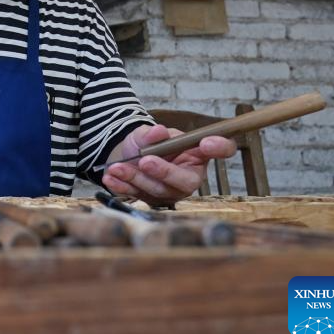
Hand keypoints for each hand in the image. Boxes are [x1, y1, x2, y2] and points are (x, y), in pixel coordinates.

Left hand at [102, 124, 237, 204]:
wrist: (125, 156)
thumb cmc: (145, 145)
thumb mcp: (146, 134)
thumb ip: (151, 134)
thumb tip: (158, 132)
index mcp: (198, 154)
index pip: (222, 149)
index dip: (220, 147)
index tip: (206, 142)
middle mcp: (189, 176)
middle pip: (186, 181)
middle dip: (165, 172)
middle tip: (146, 161)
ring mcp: (171, 191)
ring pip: (159, 191)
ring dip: (136, 179)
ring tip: (117, 168)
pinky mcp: (152, 201)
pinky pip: (138, 196)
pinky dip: (122, 187)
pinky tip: (111, 178)